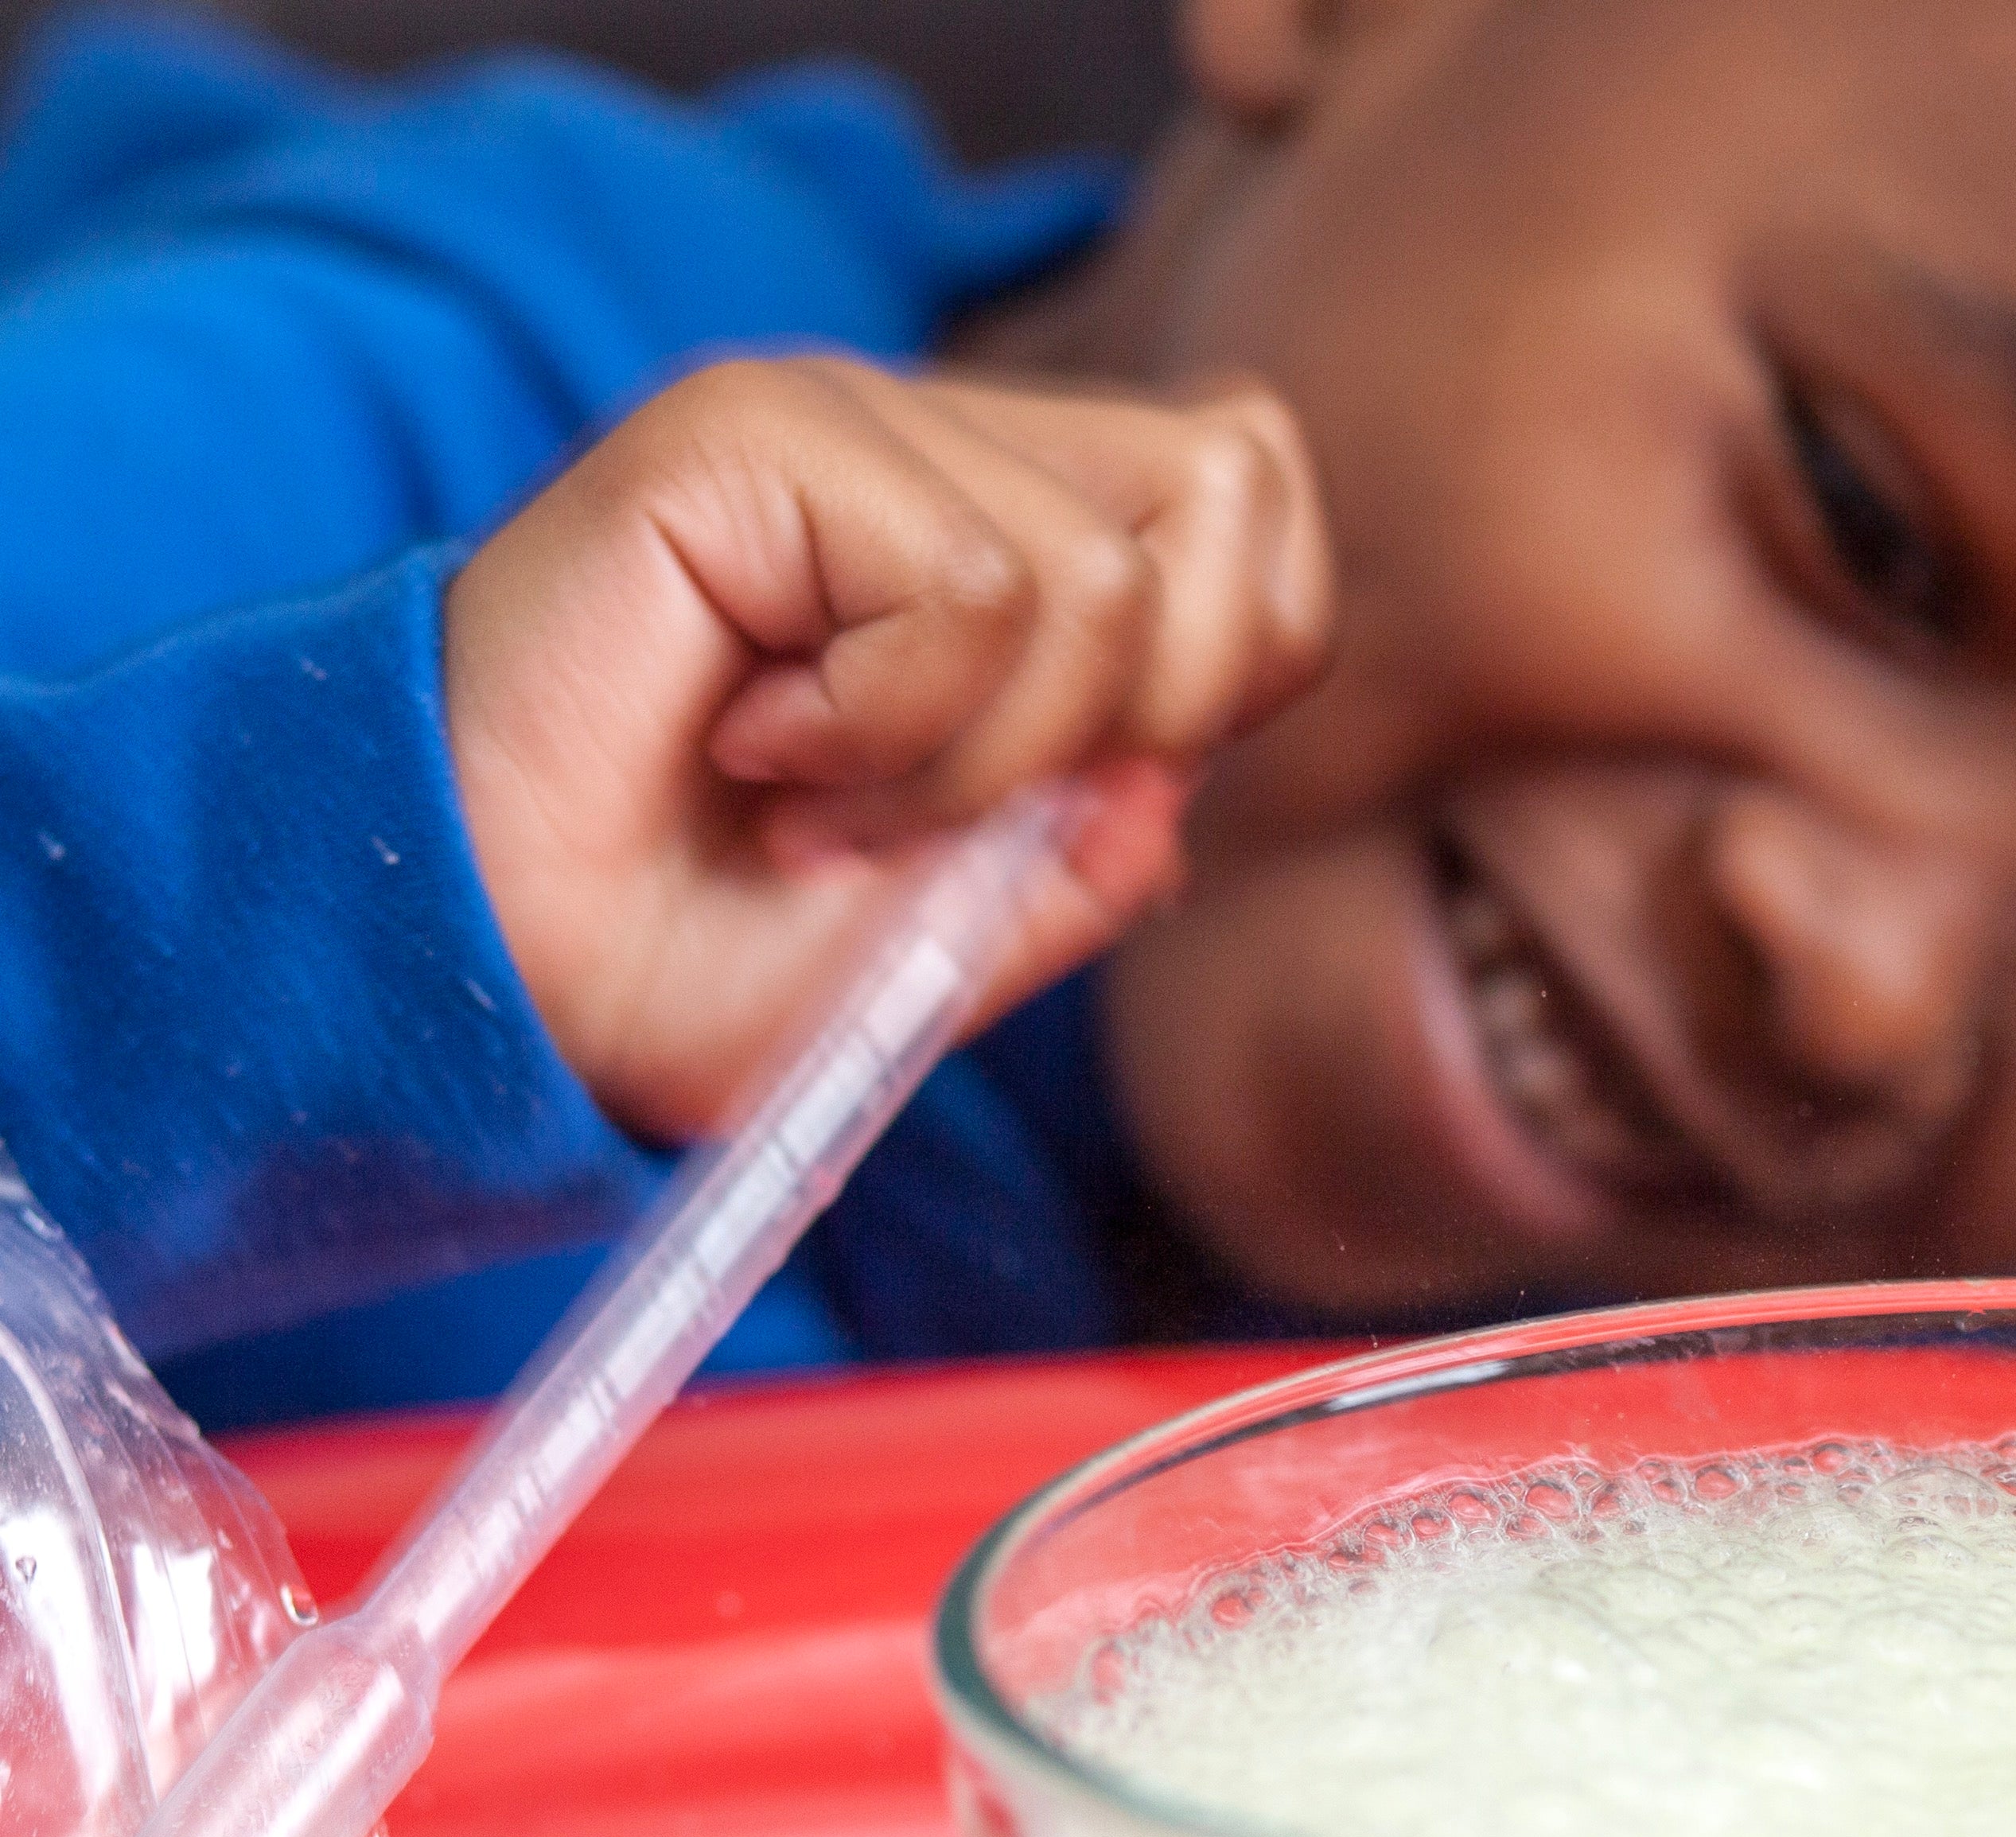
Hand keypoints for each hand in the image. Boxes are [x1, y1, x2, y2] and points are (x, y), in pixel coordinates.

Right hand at [444, 355, 1330, 1138]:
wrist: (499, 979)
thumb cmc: (699, 962)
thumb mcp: (956, 949)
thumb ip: (1090, 855)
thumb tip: (1176, 775)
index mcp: (1013, 540)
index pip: (1260, 506)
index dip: (1233, 667)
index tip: (1066, 795)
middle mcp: (945, 453)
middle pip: (1232, 500)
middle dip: (1134, 720)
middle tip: (959, 815)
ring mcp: (851, 422)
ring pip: (1104, 579)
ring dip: (974, 765)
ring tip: (821, 805)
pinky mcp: (759, 428)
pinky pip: (967, 589)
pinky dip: (887, 734)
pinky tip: (757, 752)